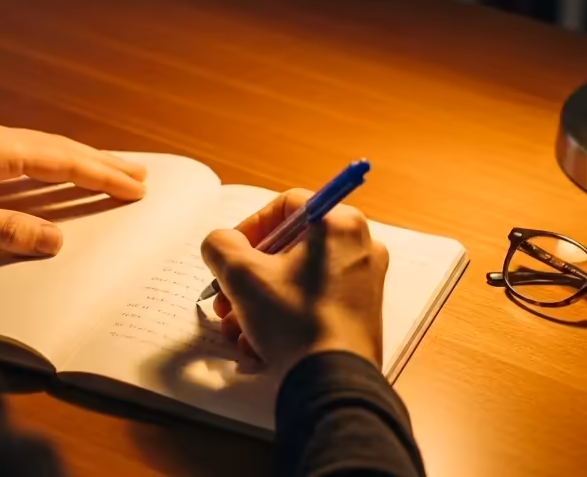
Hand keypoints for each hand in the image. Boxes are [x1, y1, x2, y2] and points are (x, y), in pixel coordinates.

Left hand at [0, 120, 145, 255]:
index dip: (101, 176)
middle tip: (140, 174)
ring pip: (43, 146)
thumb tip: (57, 240)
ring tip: (110, 169)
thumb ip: (6, 231)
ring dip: (79, 159)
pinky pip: (24, 151)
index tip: (135, 186)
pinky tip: (55, 168)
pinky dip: (52, 159)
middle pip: (60, 147)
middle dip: (101, 162)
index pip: (62, 162)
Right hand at [199, 190, 388, 374]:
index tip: (230, 254)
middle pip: (290, 247)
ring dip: (259, 300)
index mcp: (340, 224)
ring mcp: (365, 281)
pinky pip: (314, 302)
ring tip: (235, 328)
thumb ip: (221, 246)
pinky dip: (284, 316)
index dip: (250, 227)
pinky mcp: (362, 313)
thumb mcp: (242, 276)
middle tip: (226, 298)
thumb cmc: (294, 321)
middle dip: (249, 275)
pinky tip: (258, 343)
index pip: (286, 206)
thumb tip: (221, 243)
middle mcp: (360, 246)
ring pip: (298, 279)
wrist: (333, 382)